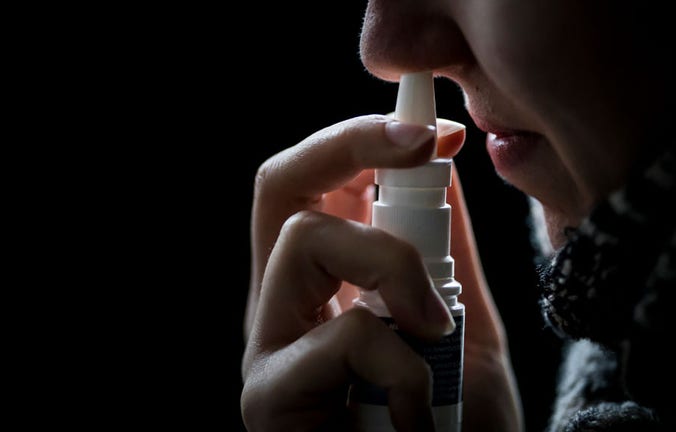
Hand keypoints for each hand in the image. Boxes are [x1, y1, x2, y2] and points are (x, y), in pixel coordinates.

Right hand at [242, 115, 521, 430]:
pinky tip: (422, 413)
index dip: (362, 138)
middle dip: (351, 145)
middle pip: (279, 186)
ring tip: (435, 329)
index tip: (437, 131)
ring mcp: (267, 349)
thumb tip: (442, 170)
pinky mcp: (268, 398)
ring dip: (394, 267)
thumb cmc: (451, 424)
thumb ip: (440, 255)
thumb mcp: (458, 324)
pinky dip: (404, 366)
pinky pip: (340, 336)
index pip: (311, 183)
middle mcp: (281, 306)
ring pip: (306, 239)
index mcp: (321, 283)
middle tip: (421, 146)